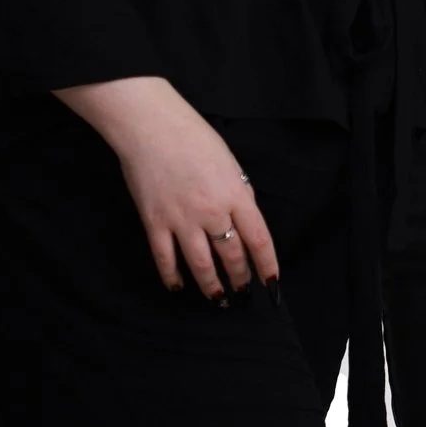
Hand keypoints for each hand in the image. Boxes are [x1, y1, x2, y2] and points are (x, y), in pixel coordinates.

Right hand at [56, 76, 276, 301]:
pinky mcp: (155, 224)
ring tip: (218, 298)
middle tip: (243, 291)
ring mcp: (182, 220)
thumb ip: (239, 194)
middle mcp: (213, 212)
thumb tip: (244, 222)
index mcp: (237, 194)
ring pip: (202, 265)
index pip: (259, 239)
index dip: (267, 264)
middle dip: (240, 277)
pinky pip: (165, 259)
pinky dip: (173, 277)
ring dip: (212, 285)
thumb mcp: (230, 164)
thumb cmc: (195, 138)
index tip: (271, 281)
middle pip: (232, 255)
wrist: (153, 128)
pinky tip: (178, 287)